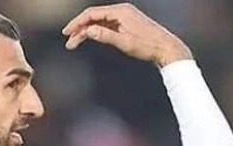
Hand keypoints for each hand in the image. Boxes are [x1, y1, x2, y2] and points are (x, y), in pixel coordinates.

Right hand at [62, 3, 192, 67]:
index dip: (77, 23)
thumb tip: (87, 31)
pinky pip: (106, 26)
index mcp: (121, 11)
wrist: (166, 48)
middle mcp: (121, 11)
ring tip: (74, 44)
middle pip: (93, 17)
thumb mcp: (124, 42)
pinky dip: (96, 33)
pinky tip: (89, 39)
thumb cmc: (147, 46)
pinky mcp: (126, 24)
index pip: (92, 14)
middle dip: (79, 29)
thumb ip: (105, 36)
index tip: (66, 33)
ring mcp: (124, 17)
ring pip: (98, 22)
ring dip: (86, 32)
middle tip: (68, 42)